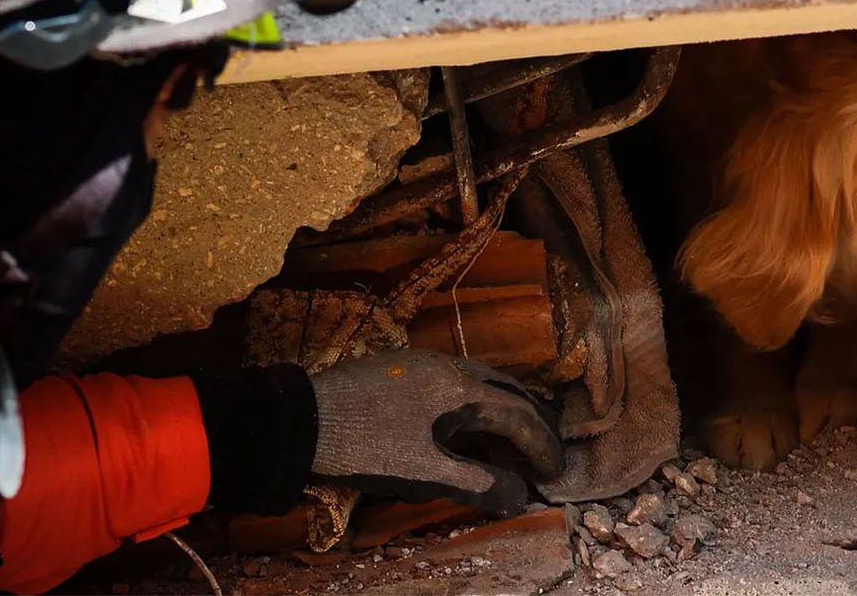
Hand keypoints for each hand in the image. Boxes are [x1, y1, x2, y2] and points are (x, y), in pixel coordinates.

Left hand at [309, 350, 564, 513]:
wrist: (302, 420)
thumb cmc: (368, 448)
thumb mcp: (426, 474)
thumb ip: (478, 483)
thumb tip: (520, 495)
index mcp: (462, 389)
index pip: (519, 415)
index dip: (542, 446)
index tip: (554, 475)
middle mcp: (450, 366)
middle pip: (507, 391)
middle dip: (531, 424)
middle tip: (544, 456)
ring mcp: (424, 362)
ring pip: (481, 382)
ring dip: (504, 413)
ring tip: (513, 444)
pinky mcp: (401, 367)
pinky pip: (456, 382)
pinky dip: (477, 405)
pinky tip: (467, 427)